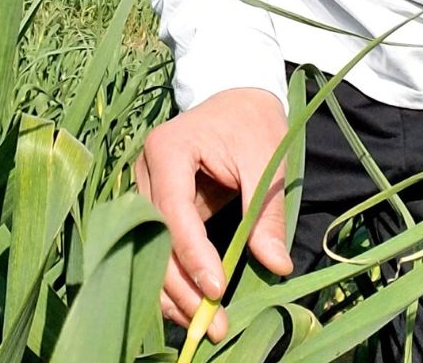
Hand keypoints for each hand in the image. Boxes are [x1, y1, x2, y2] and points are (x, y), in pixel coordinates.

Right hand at [134, 87, 292, 341]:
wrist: (239, 97)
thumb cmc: (252, 123)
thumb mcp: (266, 161)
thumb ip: (266, 213)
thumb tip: (276, 265)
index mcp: (168, 149)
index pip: (172, 210)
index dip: (191, 255)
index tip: (217, 291)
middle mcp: (146, 169)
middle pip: (153, 237)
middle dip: (180, 285)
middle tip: (211, 324)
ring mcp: (147, 187)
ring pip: (149, 248)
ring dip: (172, 290)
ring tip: (202, 326)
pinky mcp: (157, 203)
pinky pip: (160, 245)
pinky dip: (174, 277)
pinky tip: (191, 307)